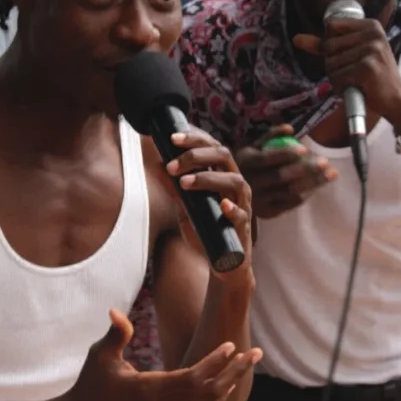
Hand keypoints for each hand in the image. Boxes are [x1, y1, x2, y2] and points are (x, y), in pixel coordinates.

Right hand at [65, 309, 261, 400]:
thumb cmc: (92, 383)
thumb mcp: (99, 355)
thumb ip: (115, 334)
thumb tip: (116, 311)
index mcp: (150, 389)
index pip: (193, 377)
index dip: (214, 362)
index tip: (231, 345)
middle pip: (210, 391)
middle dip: (235, 371)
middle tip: (255, 352)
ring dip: (229, 385)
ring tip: (244, 364)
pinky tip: (225, 386)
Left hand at [163, 127, 254, 282]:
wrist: (221, 262)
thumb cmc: (206, 230)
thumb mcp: (185, 208)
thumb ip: (174, 189)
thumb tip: (156, 167)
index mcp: (222, 174)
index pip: (211, 147)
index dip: (194, 139)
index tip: (172, 138)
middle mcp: (234, 184)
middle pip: (224, 156)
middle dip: (197, 155)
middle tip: (172, 164)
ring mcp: (241, 204)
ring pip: (234, 181)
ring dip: (208, 178)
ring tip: (184, 183)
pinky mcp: (243, 226)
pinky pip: (241, 214)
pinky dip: (232, 208)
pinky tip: (222, 204)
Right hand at [235, 124, 335, 219]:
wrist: (226, 191)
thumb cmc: (244, 163)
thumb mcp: (251, 146)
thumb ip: (270, 136)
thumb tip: (291, 129)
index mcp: (248, 163)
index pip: (269, 158)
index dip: (287, 153)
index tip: (306, 149)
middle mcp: (252, 183)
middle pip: (284, 177)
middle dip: (308, 170)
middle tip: (326, 163)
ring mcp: (259, 200)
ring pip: (290, 192)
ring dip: (313, 183)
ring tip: (330, 174)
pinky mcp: (266, 213)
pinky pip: (290, 204)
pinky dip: (306, 194)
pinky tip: (316, 186)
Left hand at [293, 20, 400, 134]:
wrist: (396, 100)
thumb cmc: (373, 77)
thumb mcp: (353, 54)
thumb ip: (325, 44)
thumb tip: (296, 39)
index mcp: (370, 25)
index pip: (331, 26)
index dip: (330, 45)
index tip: (345, 56)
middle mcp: (372, 34)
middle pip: (328, 46)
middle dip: (333, 65)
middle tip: (352, 73)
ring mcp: (371, 49)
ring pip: (330, 63)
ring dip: (337, 78)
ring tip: (355, 81)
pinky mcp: (367, 67)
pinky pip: (337, 77)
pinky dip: (340, 88)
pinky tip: (356, 89)